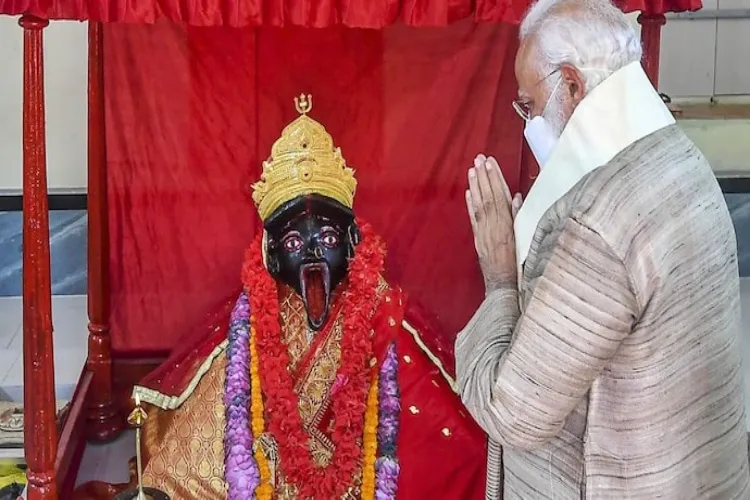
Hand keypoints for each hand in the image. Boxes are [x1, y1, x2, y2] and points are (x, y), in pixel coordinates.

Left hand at [466, 155, 517, 293]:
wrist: (505, 287)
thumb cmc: (520, 265)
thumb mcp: (525, 239)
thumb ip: (519, 217)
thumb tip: (515, 197)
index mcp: (508, 225)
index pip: (500, 196)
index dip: (495, 178)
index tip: (490, 163)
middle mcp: (494, 227)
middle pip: (488, 197)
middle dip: (483, 177)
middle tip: (479, 158)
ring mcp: (484, 233)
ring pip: (479, 205)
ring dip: (475, 186)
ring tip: (472, 169)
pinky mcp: (478, 241)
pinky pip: (473, 219)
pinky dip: (470, 204)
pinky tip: (468, 192)